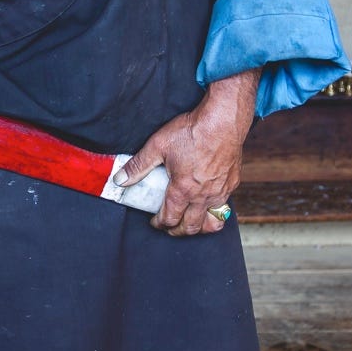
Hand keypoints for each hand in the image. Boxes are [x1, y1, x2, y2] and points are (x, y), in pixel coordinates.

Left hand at [118, 70, 260, 235]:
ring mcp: (220, 192)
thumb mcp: (158, 146)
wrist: (223, 120)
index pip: (169, 219)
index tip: (154, 221)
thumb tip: (119, 180)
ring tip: (190, 223)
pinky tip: (208, 204)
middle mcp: (203, 196)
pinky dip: (214, 213)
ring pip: (211, 223)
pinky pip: (224, 208)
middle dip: (176, 231)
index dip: (159, 223)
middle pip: (189, 227)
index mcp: (183, 190)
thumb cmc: (192, 131)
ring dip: (199, 228)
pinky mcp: (232, 183)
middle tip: (169, 226)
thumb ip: (138, 166)